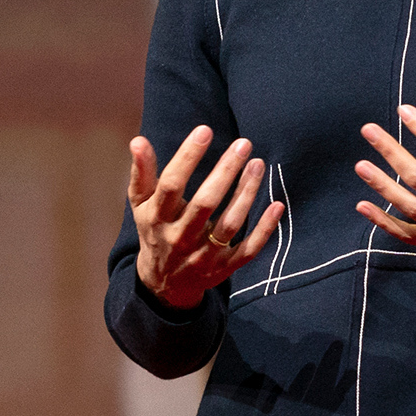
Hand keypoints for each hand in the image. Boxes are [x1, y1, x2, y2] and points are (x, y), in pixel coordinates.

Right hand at [130, 126, 282, 308]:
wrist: (164, 284)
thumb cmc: (155, 230)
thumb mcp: (142, 204)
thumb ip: (142, 173)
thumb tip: (138, 140)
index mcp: (157, 218)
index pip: (171, 185)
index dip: (187, 157)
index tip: (205, 130)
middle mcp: (179, 238)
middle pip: (205, 203)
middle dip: (225, 172)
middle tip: (243, 144)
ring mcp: (203, 255)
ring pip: (230, 224)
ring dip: (246, 193)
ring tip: (258, 164)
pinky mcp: (224, 267)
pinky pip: (248, 249)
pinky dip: (265, 229)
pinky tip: (276, 205)